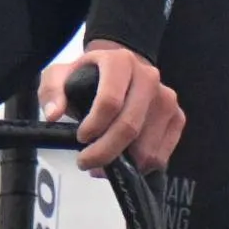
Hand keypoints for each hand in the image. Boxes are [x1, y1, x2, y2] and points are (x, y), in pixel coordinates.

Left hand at [41, 40, 183, 175]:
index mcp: (120, 62)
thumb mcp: (60, 76)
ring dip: (122, 164)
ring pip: (146, 147)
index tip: (81, 138)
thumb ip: (52, 91)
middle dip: (105, 152)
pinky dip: (140, 167)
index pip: (110, 101)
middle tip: (86, 162)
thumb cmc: (88, 78)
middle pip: (129, 126)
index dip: (94, 126)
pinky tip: (124, 161)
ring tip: (103, 162)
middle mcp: (149, 76)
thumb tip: (53, 114)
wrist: (119, 73)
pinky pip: (161, 155)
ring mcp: (167, 98)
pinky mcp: (177, 117)